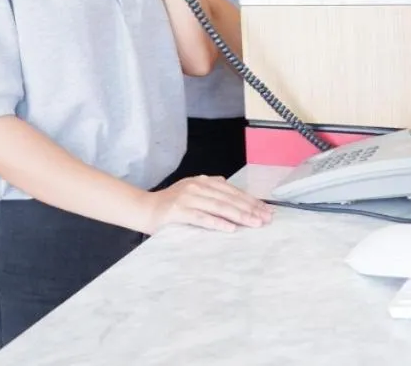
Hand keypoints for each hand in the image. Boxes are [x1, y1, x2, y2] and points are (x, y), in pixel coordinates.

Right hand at [139, 175, 273, 234]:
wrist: (144, 209)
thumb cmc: (170, 205)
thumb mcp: (192, 192)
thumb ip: (209, 189)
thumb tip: (228, 186)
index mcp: (203, 181)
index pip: (232, 191)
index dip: (250, 201)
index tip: (266, 210)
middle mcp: (197, 186)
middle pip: (229, 199)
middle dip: (250, 209)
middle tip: (267, 219)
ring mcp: (188, 198)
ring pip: (219, 207)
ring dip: (239, 215)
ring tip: (254, 223)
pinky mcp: (179, 211)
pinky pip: (202, 218)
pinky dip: (217, 223)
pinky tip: (231, 229)